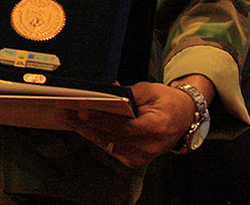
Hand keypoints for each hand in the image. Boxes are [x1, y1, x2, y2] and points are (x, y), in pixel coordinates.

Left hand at [63, 82, 199, 168]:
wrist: (184, 117)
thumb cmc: (168, 102)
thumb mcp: (149, 90)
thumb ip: (127, 93)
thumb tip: (105, 91)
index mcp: (155, 127)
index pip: (122, 125)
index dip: (101, 118)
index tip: (82, 110)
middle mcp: (149, 146)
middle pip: (110, 136)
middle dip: (85, 123)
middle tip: (65, 111)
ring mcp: (142, 156)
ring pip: (107, 144)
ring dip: (85, 130)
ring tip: (66, 117)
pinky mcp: (136, 159)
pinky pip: (111, 148)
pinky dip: (95, 137)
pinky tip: (80, 127)